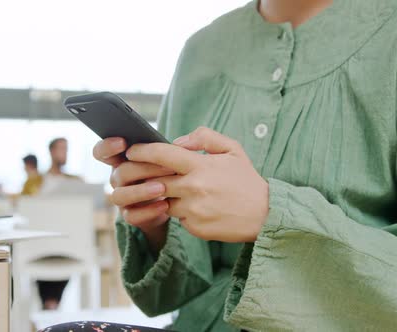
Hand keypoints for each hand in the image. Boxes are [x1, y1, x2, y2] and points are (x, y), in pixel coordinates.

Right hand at [93, 138, 174, 251]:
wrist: (171, 201)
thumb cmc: (164, 172)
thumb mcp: (162, 158)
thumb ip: (161, 149)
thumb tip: (175, 145)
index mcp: (120, 160)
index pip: (101, 151)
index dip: (107, 146)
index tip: (122, 142)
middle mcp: (117, 178)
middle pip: (120, 172)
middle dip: (143, 168)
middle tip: (167, 166)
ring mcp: (122, 198)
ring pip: (120, 195)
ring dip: (141, 191)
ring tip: (162, 188)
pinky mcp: (129, 215)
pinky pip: (132, 216)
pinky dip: (148, 211)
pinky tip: (165, 205)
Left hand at [126, 127, 269, 242]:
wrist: (265, 214)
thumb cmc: (246, 179)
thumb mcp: (232, 149)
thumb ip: (204, 137)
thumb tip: (177, 141)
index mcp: (200, 166)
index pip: (162, 155)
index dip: (142, 151)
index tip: (130, 150)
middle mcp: (193, 188)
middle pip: (154, 181)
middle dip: (142, 176)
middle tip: (134, 172)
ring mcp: (193, 210)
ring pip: (163, 201)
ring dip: (164, 195)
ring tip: (178, 190)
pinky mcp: (194, 228)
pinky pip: (177, 218)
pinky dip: (180, 211)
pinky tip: (195, 207)